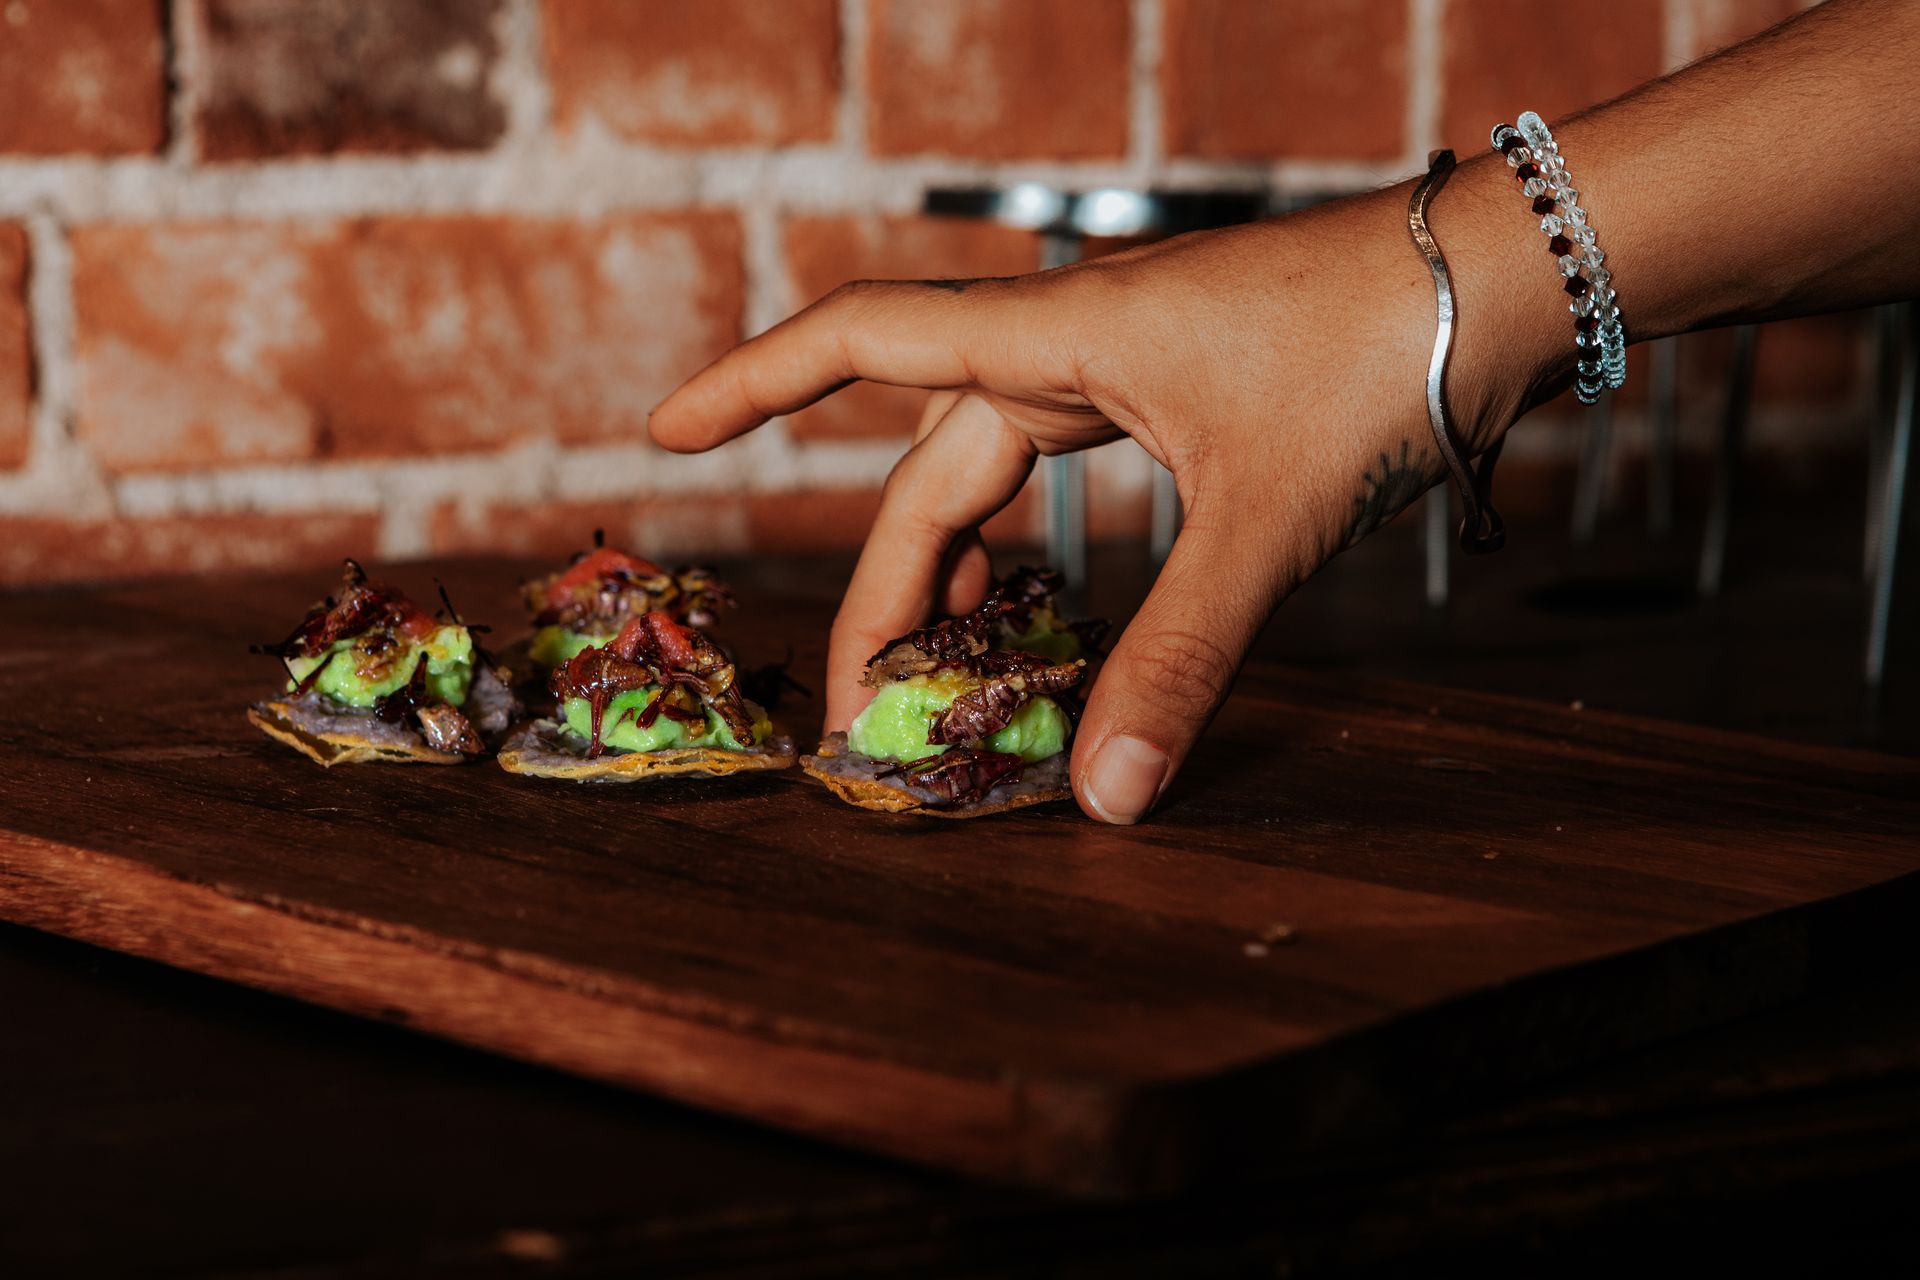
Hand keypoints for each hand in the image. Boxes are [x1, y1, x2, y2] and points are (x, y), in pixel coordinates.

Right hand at [651, 168, 1558, 821]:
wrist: (1508, 275)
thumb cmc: (1384, 350)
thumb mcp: (1266, 521)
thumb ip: (1183, 656)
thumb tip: (1107, 796)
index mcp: (1061, 335)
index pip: (864, 339)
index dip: (755, 386)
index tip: (665, 432)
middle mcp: (1075, 341)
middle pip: (932, 461)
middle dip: (890, 583)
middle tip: (862, 704)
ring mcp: (1128, 364)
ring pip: (996, 467)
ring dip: (959, 567)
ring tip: (939, 668)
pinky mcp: (1181, 390)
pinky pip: (1065, 465)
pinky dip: (1034, 542)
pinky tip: (1043, 605)